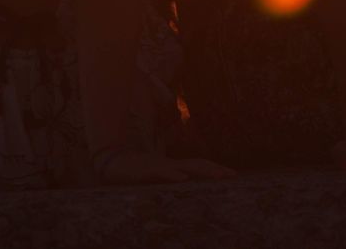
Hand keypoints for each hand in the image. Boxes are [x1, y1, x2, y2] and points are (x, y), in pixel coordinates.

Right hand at [95, 148, 235, 184]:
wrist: (113, 163)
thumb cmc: (135, 171)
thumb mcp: (156, 176)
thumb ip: (170, 177)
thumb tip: (184, 182)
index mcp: (173, 166)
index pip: (198, 166)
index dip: (214, 169)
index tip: (232, 175)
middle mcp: (170, 165)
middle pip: (197, 165)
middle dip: (215, 170)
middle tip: (233, 175)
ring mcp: (159, 166)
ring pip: (184, 167)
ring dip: (202, 171)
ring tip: (218, 176)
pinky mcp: (147, 171)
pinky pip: (162, 173)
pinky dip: (173, 175)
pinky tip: (183, 179)